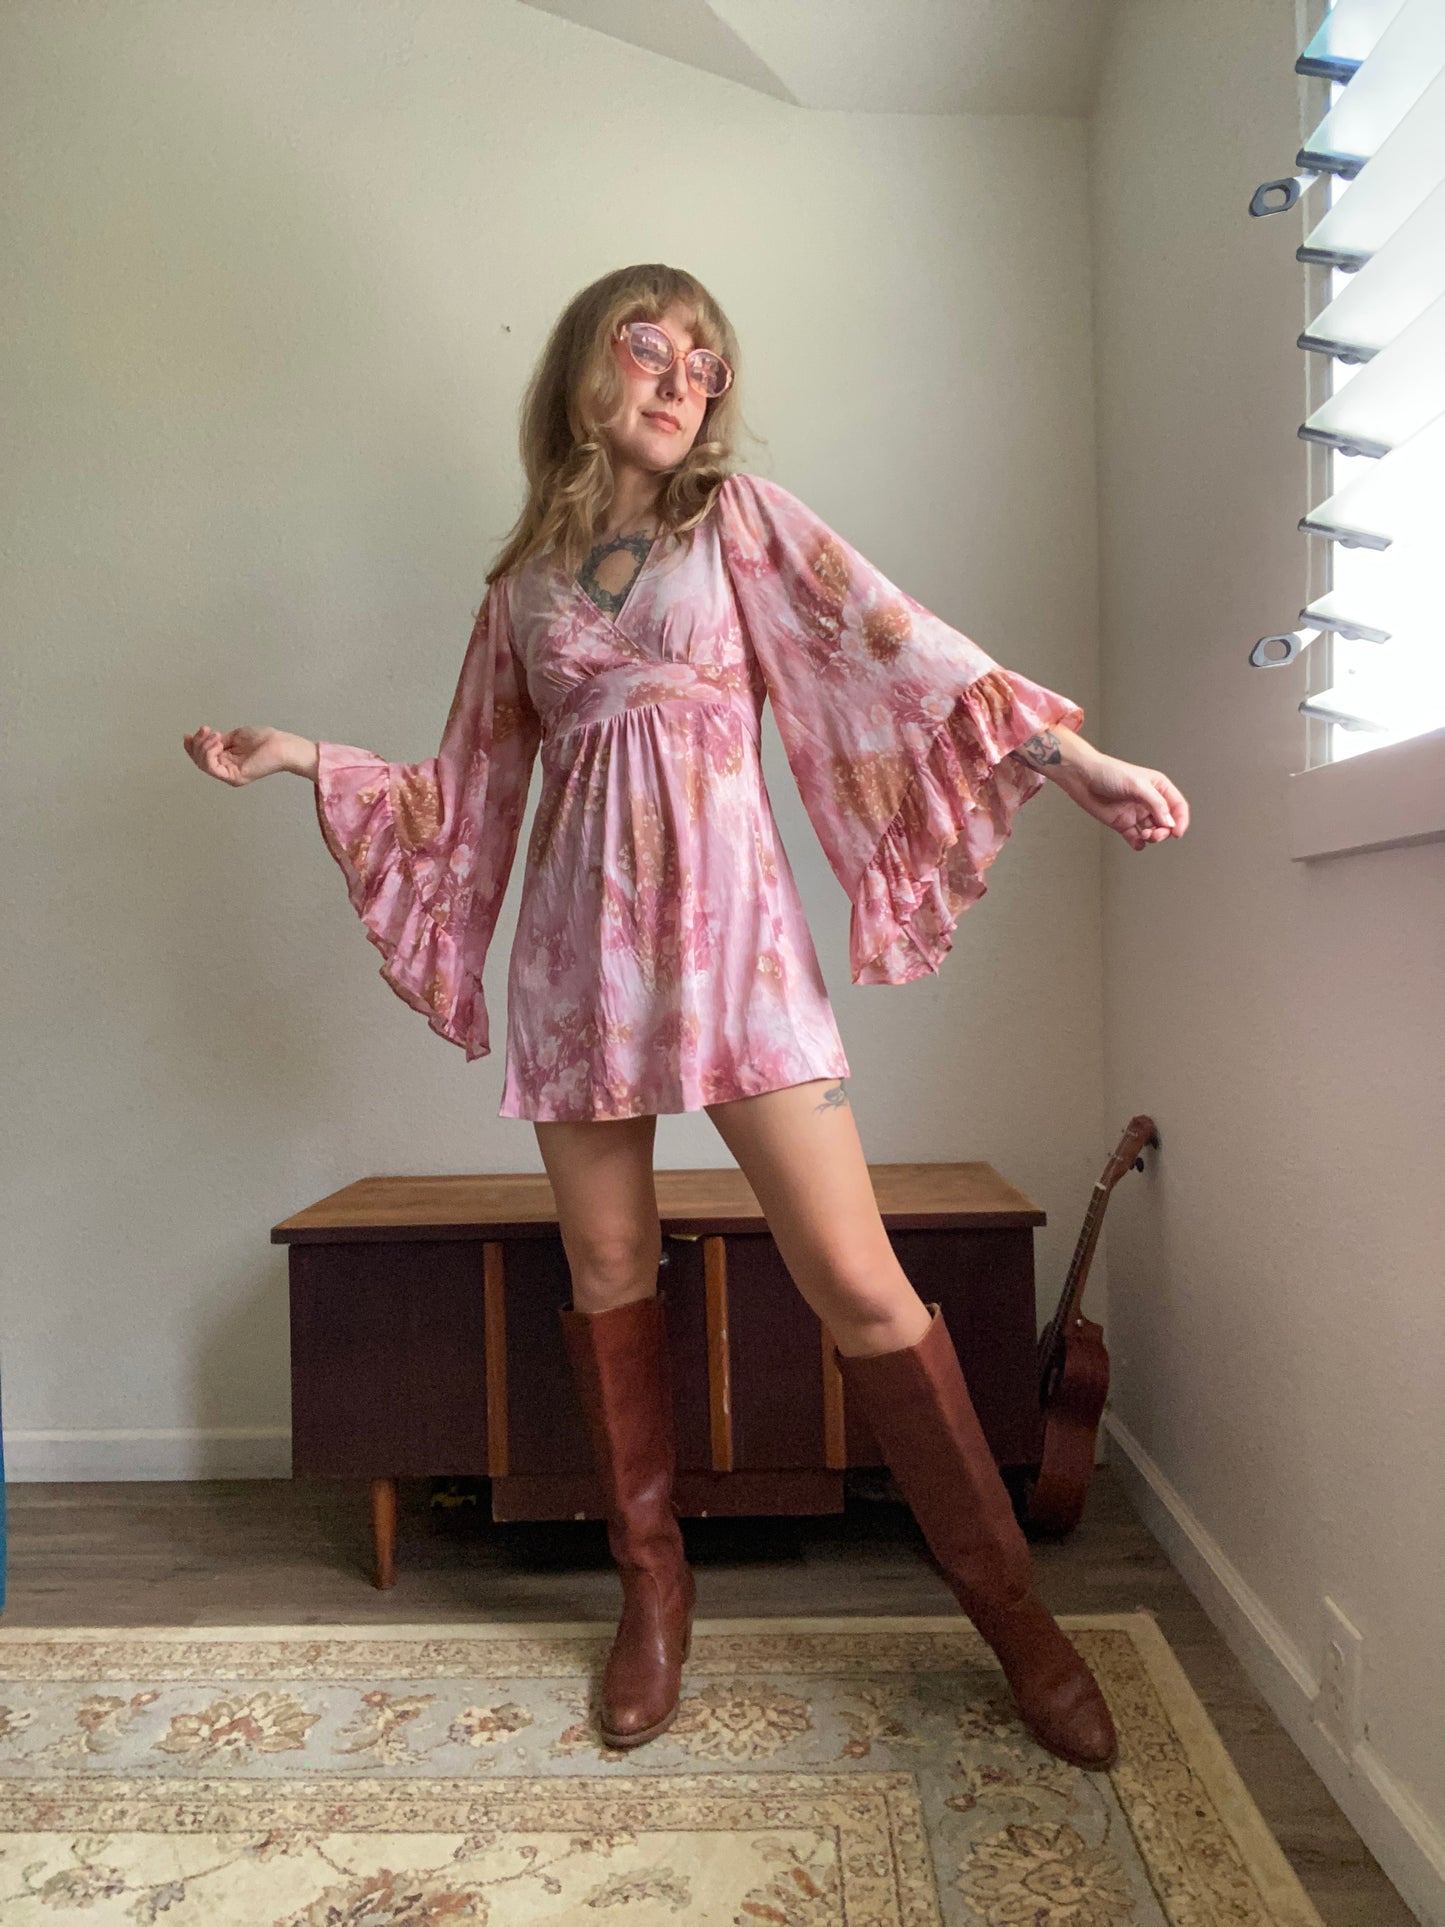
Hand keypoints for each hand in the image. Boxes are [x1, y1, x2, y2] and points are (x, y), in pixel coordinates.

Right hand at [183, 724, 306, 784]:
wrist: (281, 745)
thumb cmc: (266, 741)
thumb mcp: (235, 737)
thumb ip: (219, 741)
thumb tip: (206, 740)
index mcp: (226, 761)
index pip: (201, 757)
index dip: (192, 746)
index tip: (188, 734)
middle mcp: (226, 770)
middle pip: (199, 761)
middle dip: (197, 743)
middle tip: (206, 731)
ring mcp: (230, 775)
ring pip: (203, 764)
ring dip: (204, 746)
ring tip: (215, 736)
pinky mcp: (234, 777)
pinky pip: (212, 768)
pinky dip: (209, 753)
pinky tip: (217, 743)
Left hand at [1058, 749, 1189, 850]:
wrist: (1081, 777)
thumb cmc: (1107, 772)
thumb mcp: (1137, 784)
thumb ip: (1156, 803)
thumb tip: (1169, 822)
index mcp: (1158, 787)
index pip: (1177, 806)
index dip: (1181, 820)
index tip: (1177, 832)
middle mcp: (1148, 801)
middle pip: (1167, 822)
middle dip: (1164, 831)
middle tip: (1154, 834)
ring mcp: (1135, 813)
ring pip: (1153, 832)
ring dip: (1152, 837)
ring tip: (1144, 835)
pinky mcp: (1122, 823)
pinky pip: (1134, 838)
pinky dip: (1138, 843)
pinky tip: (1136, 842)